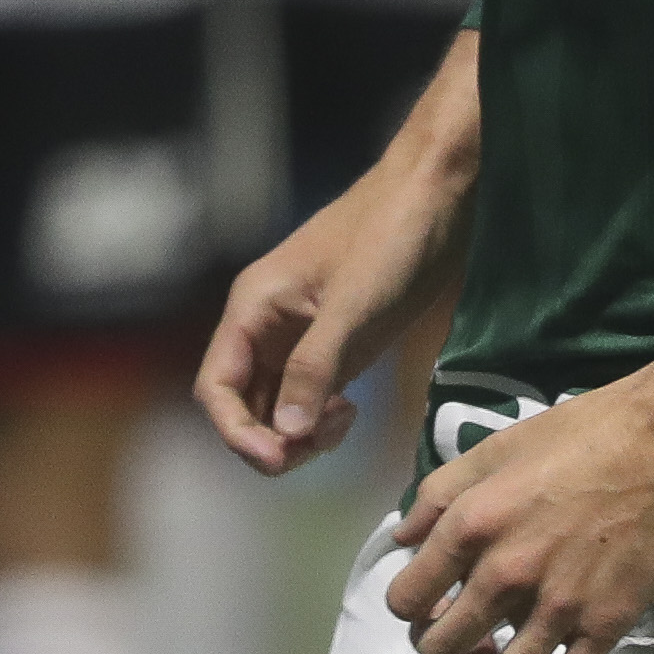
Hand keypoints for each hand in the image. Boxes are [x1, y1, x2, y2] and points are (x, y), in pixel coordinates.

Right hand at [197, 155, 460, 473]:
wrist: (436, 196)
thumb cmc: (391, 238)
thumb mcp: (355, 306)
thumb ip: (317, 367)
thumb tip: (286, 432)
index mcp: (253, 309)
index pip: (216, 386)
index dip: (236, 431)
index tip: (278, 458)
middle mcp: (266, 327)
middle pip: (241, 404)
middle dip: (272, 437)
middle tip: (321, 444)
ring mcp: (299, 338)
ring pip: (275, 406)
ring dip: (298, 433)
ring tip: (344, 424)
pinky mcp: (334, 344)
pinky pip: (308, 397)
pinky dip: (321, 420)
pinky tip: (352, 414)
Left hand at [385, 376, 653, 653]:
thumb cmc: (576, 438)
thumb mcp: (492, 450)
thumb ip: (438, 496)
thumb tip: (402, 540)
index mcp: (469, 527)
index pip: (406, 599)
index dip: (410, 606)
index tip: (431, 598)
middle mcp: (505, 575)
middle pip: (441, 648)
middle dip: (440, 646)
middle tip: (462, 631)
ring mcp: (557, 607)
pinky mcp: (606, 625)